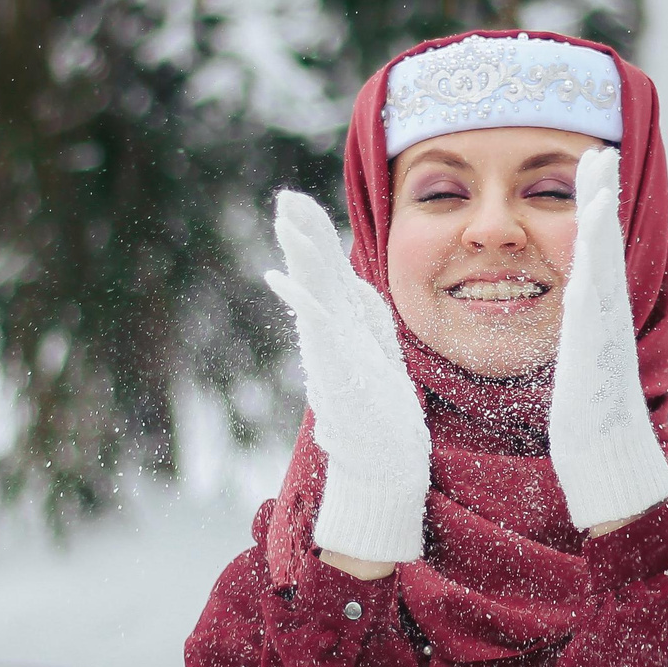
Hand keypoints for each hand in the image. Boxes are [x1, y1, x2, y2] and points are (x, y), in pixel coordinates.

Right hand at [266, 192, 430, 564]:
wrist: (385, 468)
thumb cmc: (384, 417)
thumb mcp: (378, 352)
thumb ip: (364, 317)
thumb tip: (352, 282)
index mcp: (343, 329)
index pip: (326, 274)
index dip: (314, 239)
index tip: (299, 204)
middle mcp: (331, 337)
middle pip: (314, 275)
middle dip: (302, 235)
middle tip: (286, 198)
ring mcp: (332, 353)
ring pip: (313, 293)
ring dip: (301, 255)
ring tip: (286, 219)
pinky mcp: (338, 371)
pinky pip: (318, 329)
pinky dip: (301, 302)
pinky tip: (282, 280)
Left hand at [547, 148, 667, 531]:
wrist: (608, 463)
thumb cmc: (589, 420)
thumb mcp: (579, 360)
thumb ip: (577, 326)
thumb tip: (569, 299)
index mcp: (595, 315)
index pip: (593, 249)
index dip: (594, 206)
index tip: (593, 164)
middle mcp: (603, 317)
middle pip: (603, 245)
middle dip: (603, 197)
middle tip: (603, 150)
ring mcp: (601, 336)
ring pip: (600, 267)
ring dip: (601, 223)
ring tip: (600, 181)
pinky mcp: (591, 359)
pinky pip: (590, 309)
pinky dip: (590, 275)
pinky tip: (583, 248)